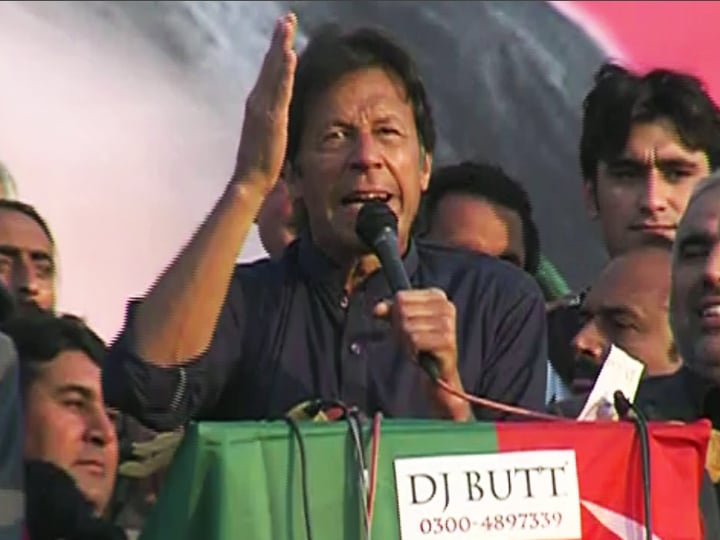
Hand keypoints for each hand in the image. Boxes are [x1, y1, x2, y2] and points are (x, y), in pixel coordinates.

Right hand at [232, 13, 297, 194]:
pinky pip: (280, 90)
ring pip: (274, 72)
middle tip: (286, 17)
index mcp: (258, 105)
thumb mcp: (267, 136)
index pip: (268, 73)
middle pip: (270, 65)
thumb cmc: (259, 163)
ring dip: (281, 46)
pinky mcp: (271, 118)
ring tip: (287, 25)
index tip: (283, 32)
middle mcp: (257, 101)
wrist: (250, 180)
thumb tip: (277, 116)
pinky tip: (290, 55)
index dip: (276, 52)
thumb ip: (271, 121)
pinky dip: (284, 72)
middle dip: (278, 40)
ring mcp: (263, 108)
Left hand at [373, 288, 471, 420]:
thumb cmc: (419, 341)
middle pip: (403, 311)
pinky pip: (415, 340)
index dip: (395, 314)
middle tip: (411, 339)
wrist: (437, 369)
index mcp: (437, 295)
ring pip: (408, 326)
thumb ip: (389, 311)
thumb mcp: (402, 322)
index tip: (405, 325)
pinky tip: (420, 352)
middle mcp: (446, 306)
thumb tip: (376, 309)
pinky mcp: (447, 340)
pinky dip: (412, 349)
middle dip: (400, 329)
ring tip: (416, 346)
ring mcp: (448, 323)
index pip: (401, 298)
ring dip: (406, 341)